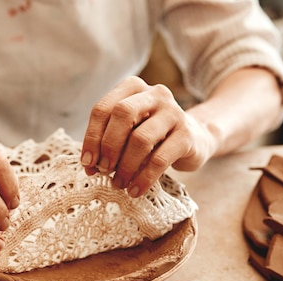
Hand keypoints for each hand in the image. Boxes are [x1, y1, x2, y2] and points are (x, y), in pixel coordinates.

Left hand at [81, 76, 214, 196]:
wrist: (195, 140)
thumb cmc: (152, 137)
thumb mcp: (128, 133)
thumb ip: (107, 142)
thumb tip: (89, 165)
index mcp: (133, 88)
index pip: (103, 109)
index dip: (91, 137)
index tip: (87, 162)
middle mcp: (155, 94)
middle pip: (122, 114)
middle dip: (108, 146)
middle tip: (103, 170)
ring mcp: (174, 112)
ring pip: (141, 138)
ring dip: (125, 166)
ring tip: (119, 183)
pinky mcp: (187, 135)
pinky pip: (159, 159)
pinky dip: (143, 178)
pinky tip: (135, 190)